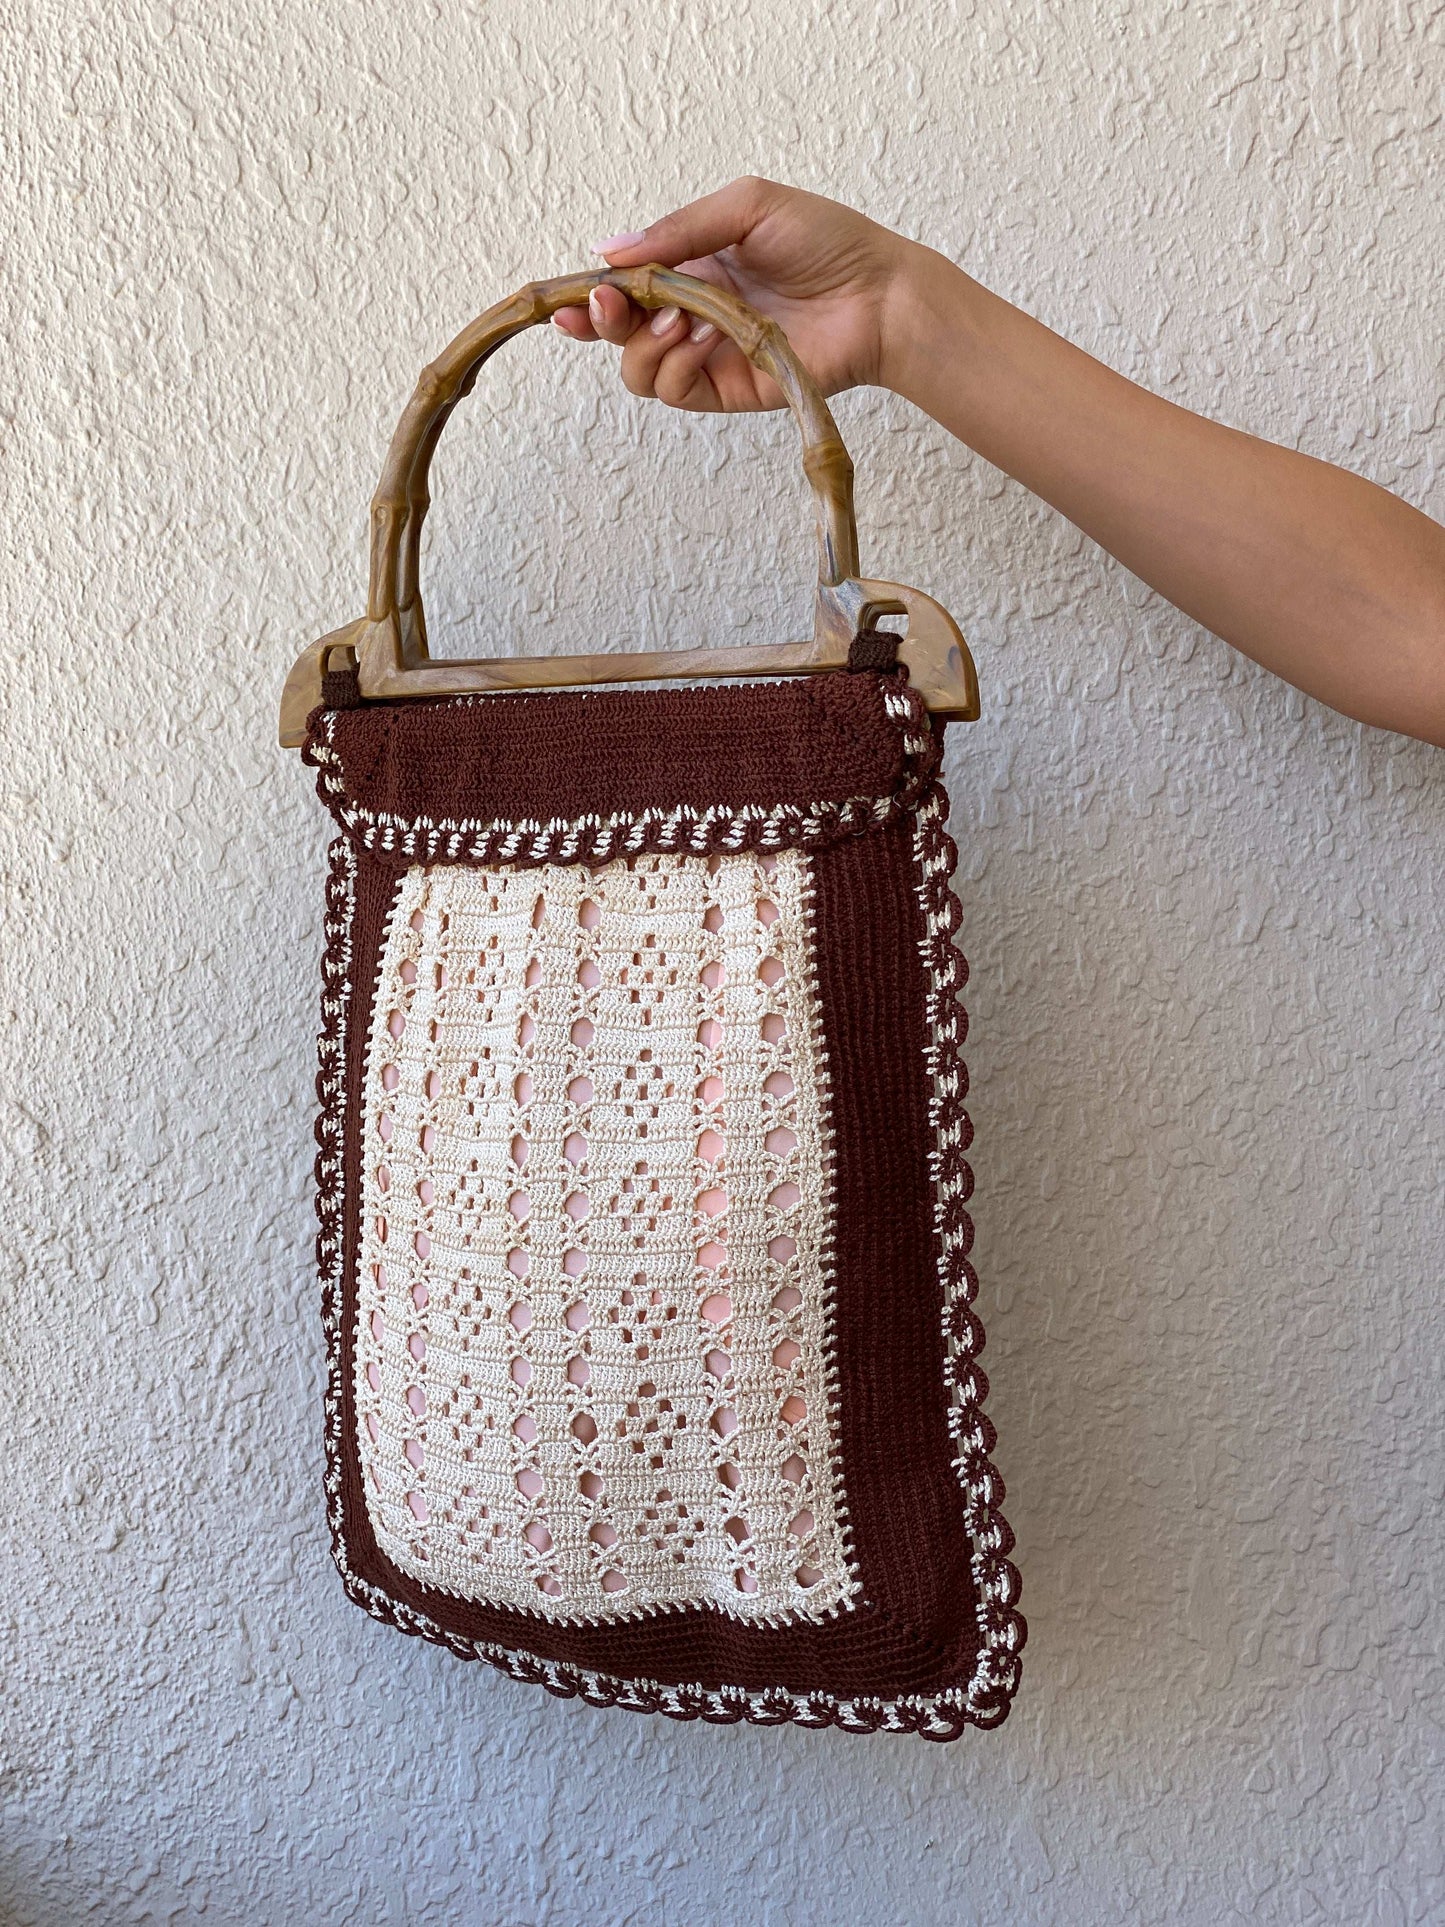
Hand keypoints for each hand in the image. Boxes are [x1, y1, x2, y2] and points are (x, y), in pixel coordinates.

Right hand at [552, 176, 915, 411]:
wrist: (878, 296)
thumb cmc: (826, 242)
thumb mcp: (747, 207)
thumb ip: (679, 228)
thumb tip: (610, 250)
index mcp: (691, 266)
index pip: (623, 287)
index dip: (587, 296)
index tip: (564, 298)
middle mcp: (691, 314)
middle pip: (617, 335)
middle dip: (599, 324)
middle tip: (607, 309)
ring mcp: (707, 356)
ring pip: (638, 371)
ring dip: (644, 345)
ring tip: (683, 318)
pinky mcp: (726, 390)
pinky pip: (674, 391)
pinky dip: (675, 366)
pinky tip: (702, 340)